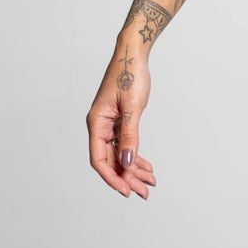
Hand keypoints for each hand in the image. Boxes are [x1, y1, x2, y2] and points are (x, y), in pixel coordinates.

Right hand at [87, 46, 156, 198]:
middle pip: (110, 161)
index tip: (126, 190)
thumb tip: (127, 163)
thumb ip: (130, 136)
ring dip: (134, 171)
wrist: (133, 55)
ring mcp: (109, 126)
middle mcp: (100, 127)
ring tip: (150, 183)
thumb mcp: (132, 107)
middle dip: (127, 178)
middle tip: (144, 193)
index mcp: (96, 123)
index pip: (99, 159)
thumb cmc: (130, 75)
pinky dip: (136, 157)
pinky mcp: (119, 123)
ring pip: (119, 156)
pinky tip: (147, 168)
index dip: (111, 178)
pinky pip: (125, 146)